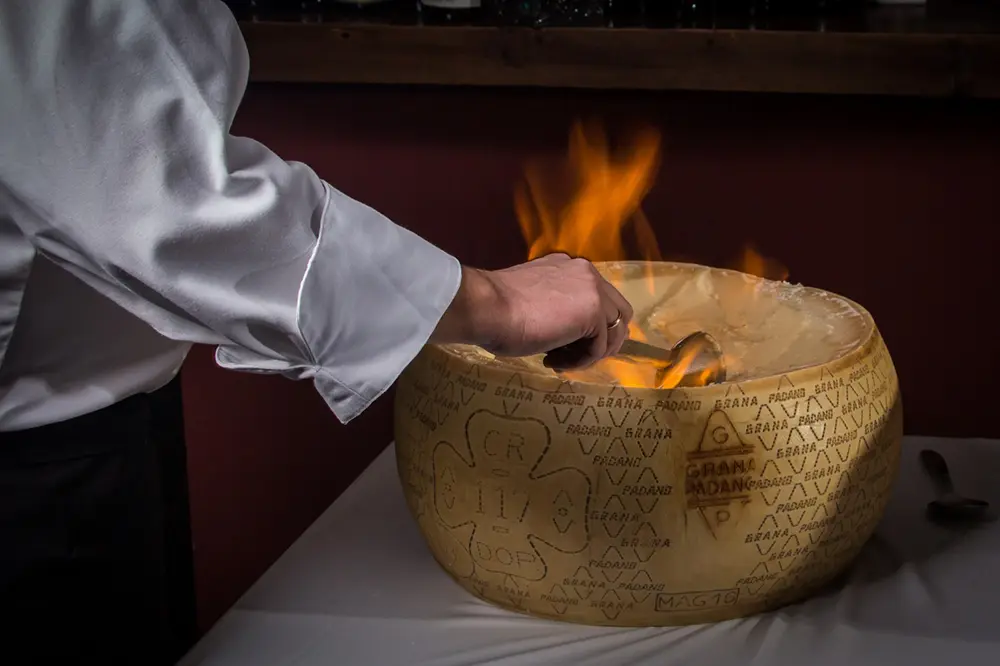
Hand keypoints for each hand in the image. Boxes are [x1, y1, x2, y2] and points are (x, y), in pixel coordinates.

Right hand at [431, 253, 633, 370]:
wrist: (487, 307)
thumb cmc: (497, 308)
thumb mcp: (532, 300)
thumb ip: (555, 307)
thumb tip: (567, 335)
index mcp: (569, 267)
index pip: (597, 297)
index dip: (587, 326)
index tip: (562, 343)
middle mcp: (586, 273)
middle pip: (618, 312)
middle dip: (602, 340)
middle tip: (576, 356)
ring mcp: (594, 291)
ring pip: (613, 332)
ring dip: (589, 354)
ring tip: (560, 362)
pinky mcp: (595, 313)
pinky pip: (599, 348)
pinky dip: (580, 362)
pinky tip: (554, 362)